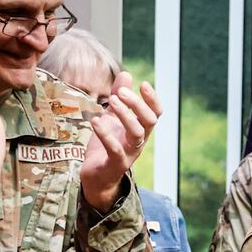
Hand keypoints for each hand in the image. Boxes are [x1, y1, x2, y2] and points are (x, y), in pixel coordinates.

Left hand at [81, 72, 162, 213]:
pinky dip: (105, 134)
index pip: (155, 114)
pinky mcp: (115, 164)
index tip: (143, 84)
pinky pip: (115, 149)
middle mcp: (139, 142)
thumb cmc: (105, 146)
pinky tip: (95, 121)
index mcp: (140, 130)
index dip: (153, 100)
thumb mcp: (111, 118)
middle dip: (137, 105)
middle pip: (149, 122)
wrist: (96, 177)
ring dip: (125, 116)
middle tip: (120, 92)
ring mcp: (129, 153)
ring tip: (111, 102)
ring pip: (136, 134)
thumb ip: (118, 98)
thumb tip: (127, 74)